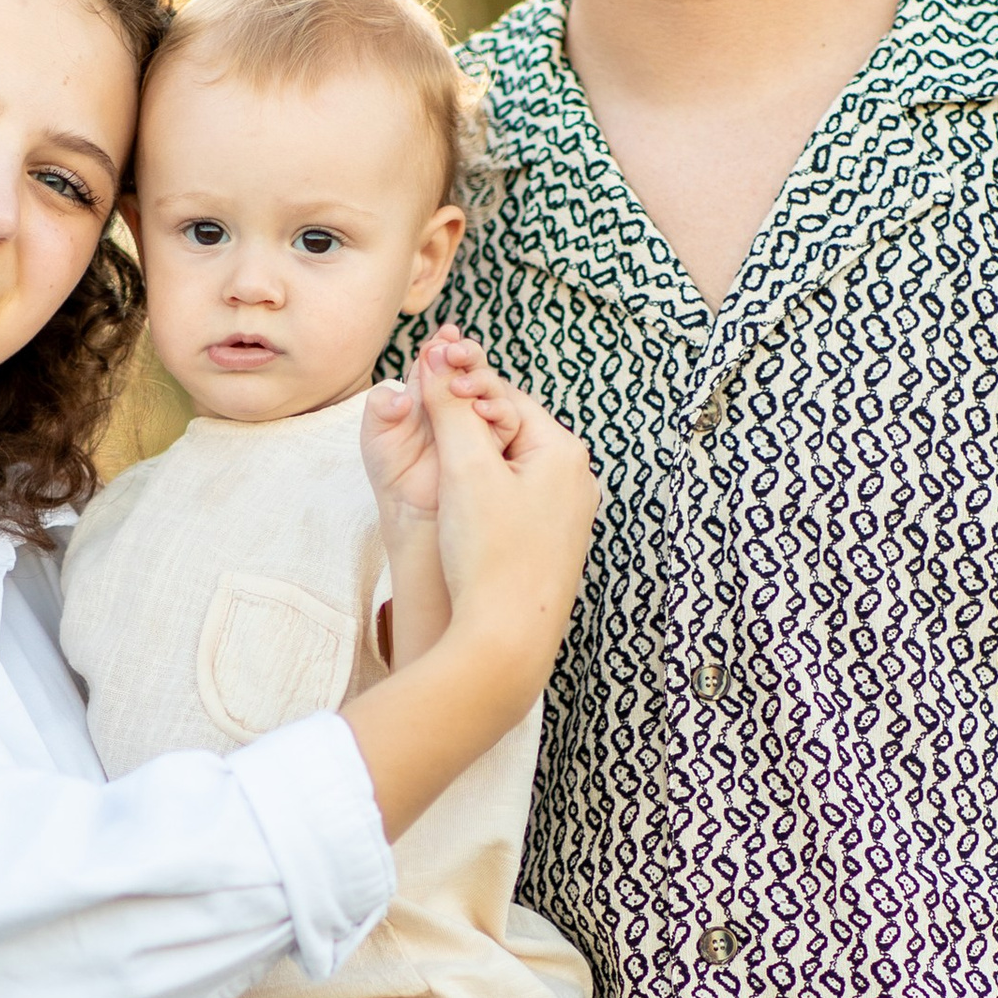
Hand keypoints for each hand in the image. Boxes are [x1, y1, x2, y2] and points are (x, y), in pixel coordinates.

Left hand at [362, 332, 531, 530]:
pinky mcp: (494, 442)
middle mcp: (453, 401)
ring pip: (488, 387)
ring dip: (480, 377)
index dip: (442, 343)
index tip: (446, 334)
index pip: (437, 358)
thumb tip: (402, 396)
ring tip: (461, 382)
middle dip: (465, 353)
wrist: (413, 513)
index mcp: (425, 391)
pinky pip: (504, 418)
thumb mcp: (376, 434)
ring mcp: (476, 420)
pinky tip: (480, 408)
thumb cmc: (392, 472)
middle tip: (456, 349)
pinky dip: (497, 408)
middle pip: (467, 366)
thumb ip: (381, 407)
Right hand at [424, 359, 596, 681]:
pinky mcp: (549, 545)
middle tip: (423, 426)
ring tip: (439, 477)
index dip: (459, 391)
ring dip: (471, 461)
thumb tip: (434, 358)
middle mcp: (576, 480)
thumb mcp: (464, 470)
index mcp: (564, 452)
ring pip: (508, 467)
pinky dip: (483, 496)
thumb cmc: (490, 556)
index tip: (421, 389)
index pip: (504, 398)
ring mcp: (566, 516)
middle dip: (465, 426)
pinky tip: (458, 514)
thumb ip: (449, 410)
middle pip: (508, 430)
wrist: (506, 639)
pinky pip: (513, 502)